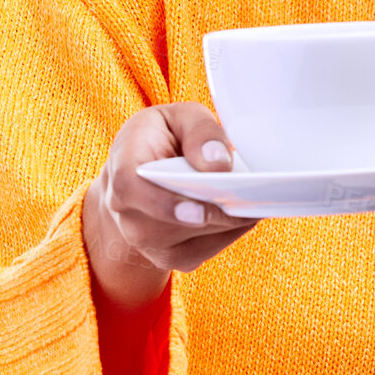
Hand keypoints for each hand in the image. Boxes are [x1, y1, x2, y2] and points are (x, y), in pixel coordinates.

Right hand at [82, 101, 261, 310]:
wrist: (140, 174)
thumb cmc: (163, 138)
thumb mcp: (180, 117)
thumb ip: (200, 131)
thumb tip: (219, 163)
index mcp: (122, 167)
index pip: (129, 188)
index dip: (163, 202)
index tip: (200, 209)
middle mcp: (126, 212)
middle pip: (168, 223)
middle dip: (214, 211)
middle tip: (249, 195)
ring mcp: (145, 240)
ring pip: (193, 240)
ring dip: (227, 220)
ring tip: (252, 197)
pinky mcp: (169, 257)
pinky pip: (207, 250)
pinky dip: (230, 231)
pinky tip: (243, 210)